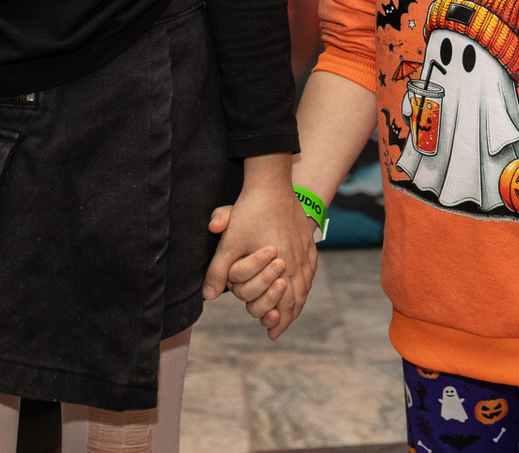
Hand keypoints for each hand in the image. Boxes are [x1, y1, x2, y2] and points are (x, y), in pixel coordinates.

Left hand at [201, 155, 316, 339]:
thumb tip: (208, 297)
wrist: (272, 184)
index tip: (271, 334)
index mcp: (282, 266)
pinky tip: (300, 287)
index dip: (277, 322)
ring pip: (305, 285)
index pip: (284, 304)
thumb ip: (219, 271)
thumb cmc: (250, 213)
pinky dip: (305, 284)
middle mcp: (298, 262)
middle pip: (297, 298)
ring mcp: (305, 251)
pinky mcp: (308, 241)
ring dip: (298, 302)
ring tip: (290, 313)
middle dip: (288, 316)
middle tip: (278, 328)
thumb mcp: (229, 243)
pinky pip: (311, 270)